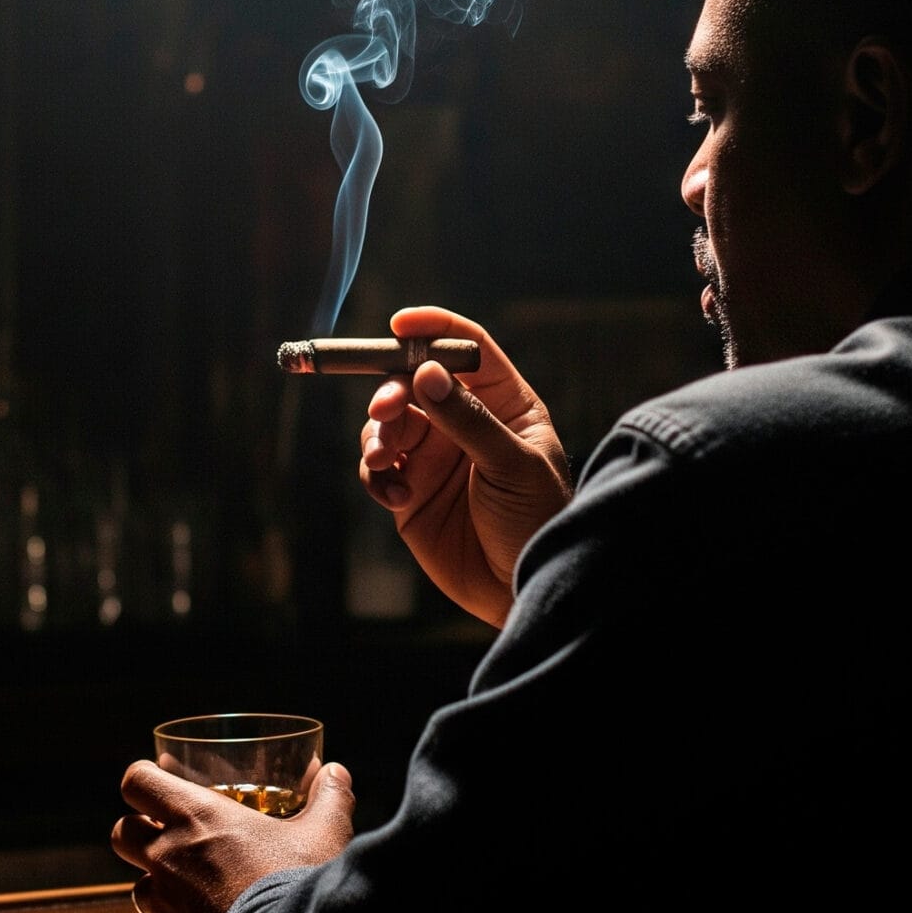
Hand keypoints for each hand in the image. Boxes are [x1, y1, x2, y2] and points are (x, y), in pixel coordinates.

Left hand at [112, 760, 356, 912]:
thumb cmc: (296, 884)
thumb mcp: (323, 834)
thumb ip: (329, 799)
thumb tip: (336, 773)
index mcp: (194, 817)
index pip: (136, 782)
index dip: (143, 779)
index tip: (159, 781)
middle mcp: (166, 857)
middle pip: (121, 831)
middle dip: (138, 829)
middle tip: (168, 831)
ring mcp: (164, 903)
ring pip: (136, 882)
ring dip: (155, 879)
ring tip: (191, 881)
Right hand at [359, 305, 570, 625]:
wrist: (521, 588)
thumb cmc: (536, 521)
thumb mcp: (511, 466)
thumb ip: (469, 420)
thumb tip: (426, 373)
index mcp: (502, 403)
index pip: (466, 348)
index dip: (433, 328)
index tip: (400, 324)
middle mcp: (463, 422)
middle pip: (413, 381)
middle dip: (391, 389)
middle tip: (385, 412)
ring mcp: (434, 456)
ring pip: (387, 422)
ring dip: (376, 434)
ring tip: (382, 461)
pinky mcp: (409, 491)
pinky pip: (377, 467)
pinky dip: (375, 474)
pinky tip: (395, 497)